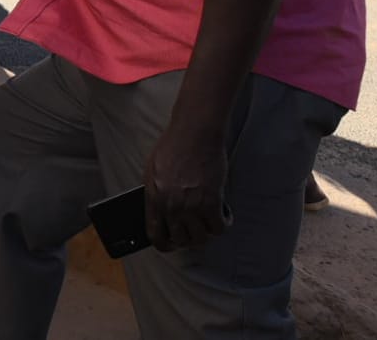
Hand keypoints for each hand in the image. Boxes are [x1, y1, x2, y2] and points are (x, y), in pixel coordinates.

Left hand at [143, 117, 229, 251]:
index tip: (173, 243)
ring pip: (201, 238)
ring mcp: (191, 206)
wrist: (195, 132)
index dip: (166, 245)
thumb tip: (159, 214)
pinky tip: (223, 215)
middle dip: (189, 238)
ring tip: (209, 220)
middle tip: (196, 228)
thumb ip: (155, 194)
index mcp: (154, 199)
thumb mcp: (153, 170)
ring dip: (206, 233)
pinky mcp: (212, 202)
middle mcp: (171, 206)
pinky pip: (219, 228)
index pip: (156, 236)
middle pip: (181, 240)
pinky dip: (223, 224)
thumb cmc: (174, 145)